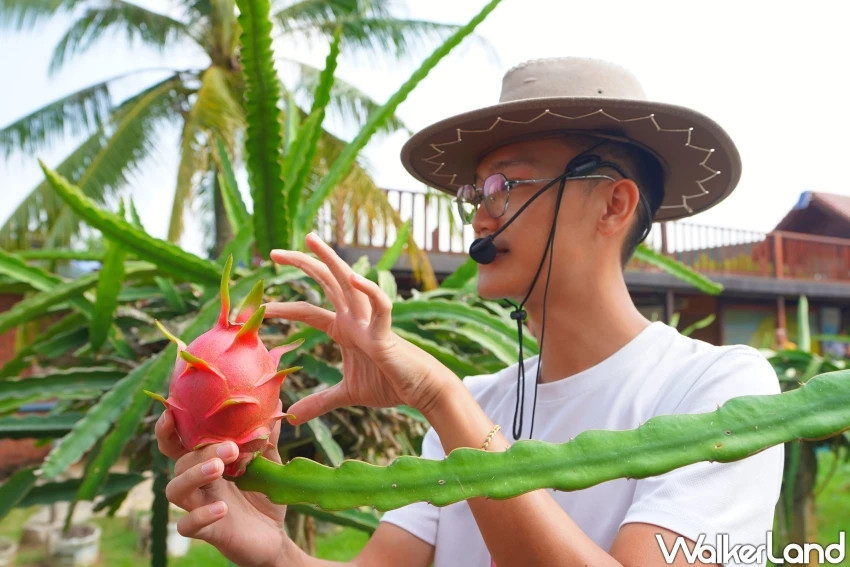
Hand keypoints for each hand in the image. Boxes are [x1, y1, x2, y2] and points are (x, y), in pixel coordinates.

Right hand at [155, 408, 293, 566]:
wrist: (274, 535)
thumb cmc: (264, 495)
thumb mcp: (269, 463)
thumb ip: (266, 437)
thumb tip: (276, 401)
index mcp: (207, 463)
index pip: (179, 445)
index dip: (168, 430)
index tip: (171, 412)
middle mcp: (199, 484)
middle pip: (180, 463)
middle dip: (201, 452)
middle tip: (230, 448)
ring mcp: (199, 507)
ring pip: (174, 490)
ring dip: (193, 475)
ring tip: (219, 468)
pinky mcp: (207, 532)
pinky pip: (187, 526)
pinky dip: (200, 516)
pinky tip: (222, 508)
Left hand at [266, 233, 452, 423]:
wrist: (420, 390)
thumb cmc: (388, 383)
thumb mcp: (346, 394)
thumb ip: (320, 401)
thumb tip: (293, 418)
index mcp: (344, 327)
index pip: (308, 311)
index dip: (285, 308)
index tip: (260, 308)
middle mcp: (355, 317)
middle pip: (325, 281)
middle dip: (301, 264)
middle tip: (272, 253)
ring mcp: (370, 321)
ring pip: (348, 282)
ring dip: (330, 260)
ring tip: (311, 240)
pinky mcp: (386, 333)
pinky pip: (380, 306)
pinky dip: (369, 290)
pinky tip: (354, 278)